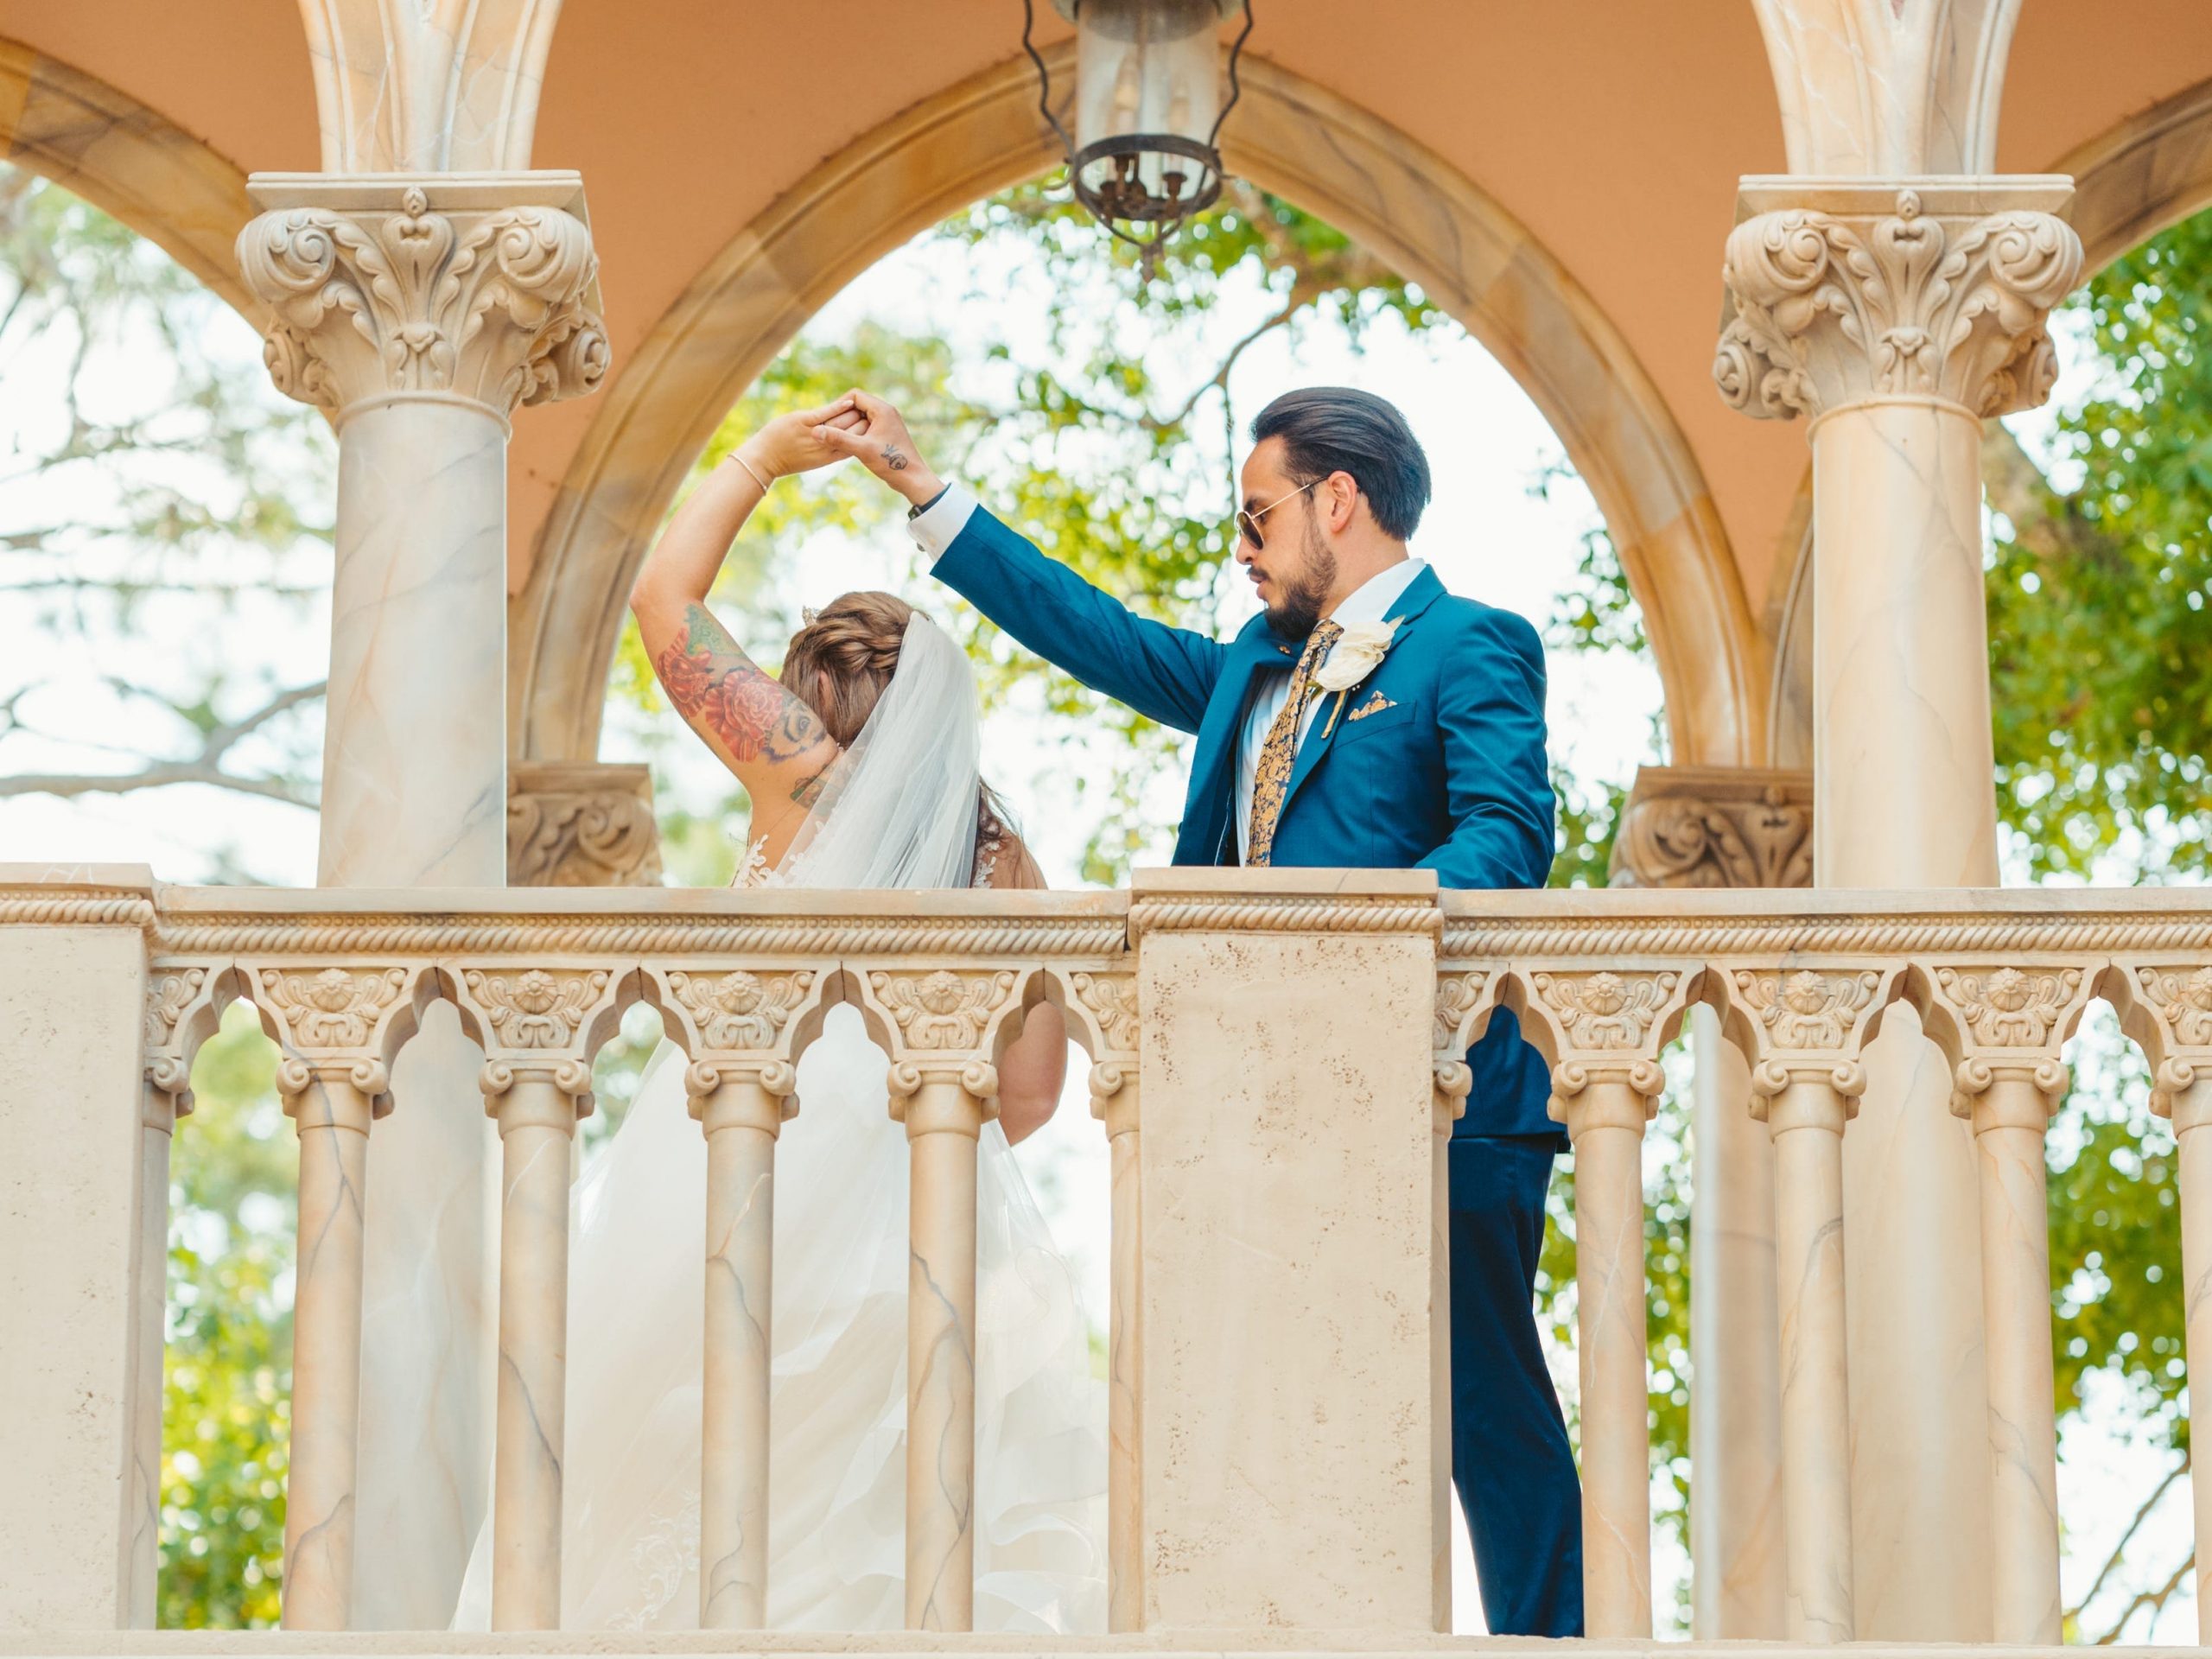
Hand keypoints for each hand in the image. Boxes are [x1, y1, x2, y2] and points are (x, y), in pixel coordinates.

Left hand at [735, 396, 867, 482]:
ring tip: (864, 404)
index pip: (855, 445)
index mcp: (829, 456)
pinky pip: (826, 413)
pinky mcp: (803, 421)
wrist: (763, 460)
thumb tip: (841, 443)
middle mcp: (825, 446)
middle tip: (874, 413)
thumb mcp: (813, 460)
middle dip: (865, 422)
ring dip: (855, 412)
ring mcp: (814, 433)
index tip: (875, 428)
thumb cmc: (787, 460)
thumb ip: (828, 450)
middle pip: (853, 433)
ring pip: (842, 422)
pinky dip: (839, 406)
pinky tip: (850, 401)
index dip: (866, 435)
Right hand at [814, 389, 943, 506]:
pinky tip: (849, 443)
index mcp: (882, 410)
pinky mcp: (888, 432)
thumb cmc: (890, 463)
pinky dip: (857, 431)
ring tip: (837, 435)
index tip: (828, 418)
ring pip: (863, 415)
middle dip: (843, 415)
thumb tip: (815, 431)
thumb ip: (838, 439)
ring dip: (850, 424)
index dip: (838, 404)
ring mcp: (888, 422)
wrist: (913, 479)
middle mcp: (887, 412)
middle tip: (829, 427)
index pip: (854, 395)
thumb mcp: (861, 450)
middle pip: (858, 404)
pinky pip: (868, 425)